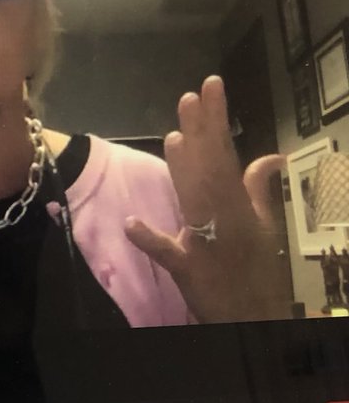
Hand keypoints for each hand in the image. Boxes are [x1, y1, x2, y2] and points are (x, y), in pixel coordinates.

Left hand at [125, 76, 290, 322]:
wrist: (252, 315)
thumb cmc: (254, 268)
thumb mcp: (262, 226)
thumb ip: (258, 188)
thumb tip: (271, 155)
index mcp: (240, 207)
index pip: (226, 156)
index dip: (217, 121)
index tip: (210, 87)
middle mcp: (224, 219)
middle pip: (210, 171)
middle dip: (201, 133)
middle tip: (190, 97)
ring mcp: (205, 244)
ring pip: (194, 200)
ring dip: (184, 170)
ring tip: (173, 134)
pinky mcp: (186, 269)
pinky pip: (167, 253)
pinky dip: (150, 238)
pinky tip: (131, 222)